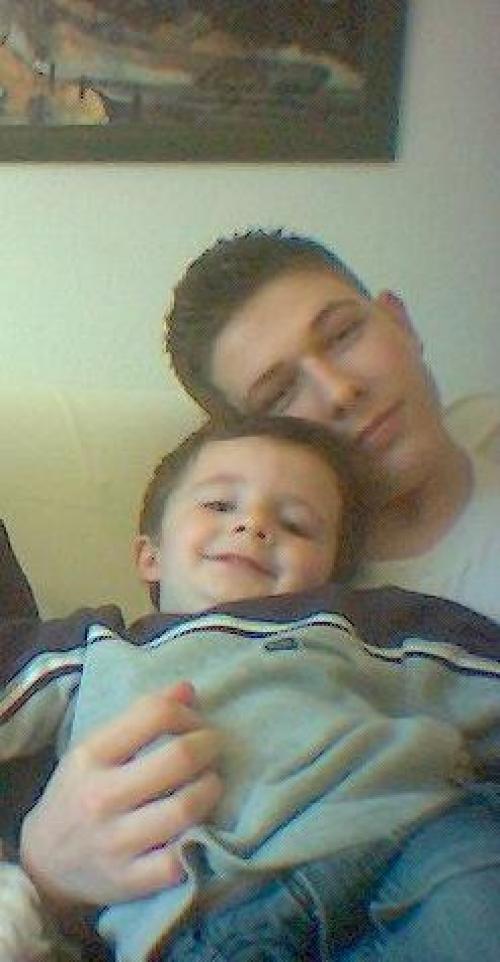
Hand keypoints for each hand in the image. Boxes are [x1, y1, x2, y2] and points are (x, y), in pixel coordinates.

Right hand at [20, 682, 222, 908]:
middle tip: (212, 748)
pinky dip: (197, 840)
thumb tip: (188, 690)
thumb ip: (140, 716)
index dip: (187, 713)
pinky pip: (180, 859)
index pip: (154, 714)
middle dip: (209, 746)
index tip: (194, 722)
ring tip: (210, 783)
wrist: (45, 863)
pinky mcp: (130, 881)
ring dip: (212, 788)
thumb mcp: (96, 747)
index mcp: (91, 756)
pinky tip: (197, 826)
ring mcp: (116, 843)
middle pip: (179, 758)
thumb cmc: (81, 792)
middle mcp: (101, 797)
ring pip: (187, 808)